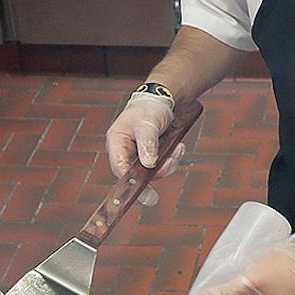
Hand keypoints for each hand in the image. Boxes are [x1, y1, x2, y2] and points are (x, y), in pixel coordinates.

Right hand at [106, 90, 188, 206]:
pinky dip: (172, 158)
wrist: (162, 100)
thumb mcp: (147, 124)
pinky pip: (162, 165)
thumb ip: (147, 144)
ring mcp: (138, 155)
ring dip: (168, 163)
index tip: (146, 194)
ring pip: (153, 172)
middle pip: (137, 174)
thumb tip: (149, 165)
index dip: (130, 184)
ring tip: (177, 149)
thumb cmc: (148, 108)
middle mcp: (125, 152)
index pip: (120, 169)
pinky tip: (178, 147)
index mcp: (116, 143)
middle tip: (171, 164)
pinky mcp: (151, 156)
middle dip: (158, 171)